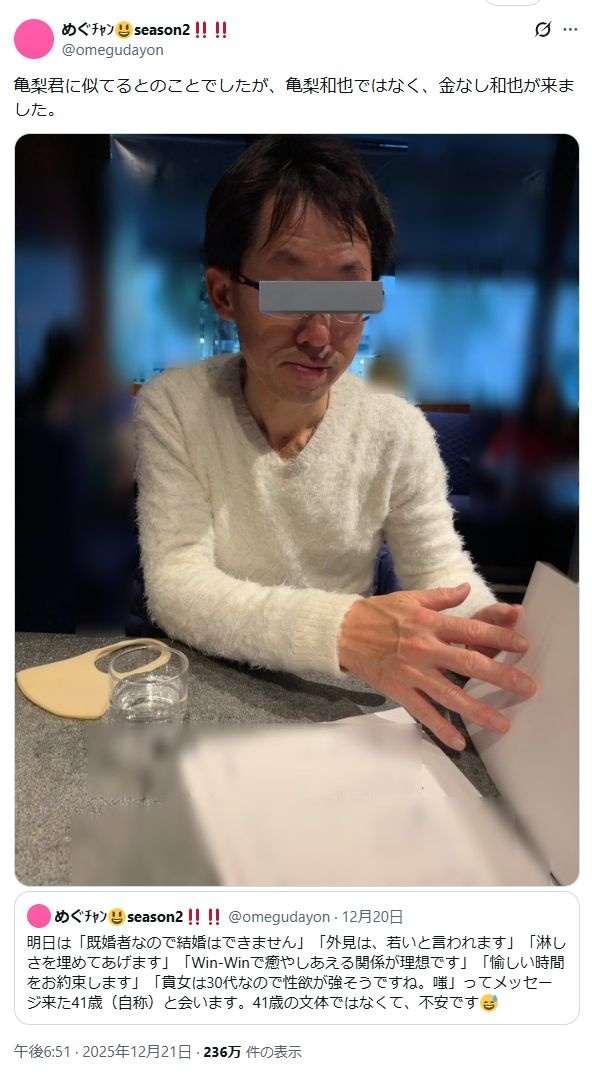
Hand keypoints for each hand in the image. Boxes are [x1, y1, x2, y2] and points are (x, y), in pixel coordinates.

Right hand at [338, 583, 534, 750]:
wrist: (341, 632)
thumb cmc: (377, 613)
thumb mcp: (410, 598)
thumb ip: (441, 597)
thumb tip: (466, 589)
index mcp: (430, 624)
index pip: (472, 631)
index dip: (500, 638)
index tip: (523, 646)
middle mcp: (425, 649)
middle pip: (469, 664)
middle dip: (501, 676)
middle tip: (527, 687)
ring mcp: (412, 672)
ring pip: (450, 694)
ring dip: (478, 710)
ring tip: (503, 723)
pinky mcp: (398, 690)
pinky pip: (423, 712)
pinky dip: (441, 728)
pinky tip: (459, 742)